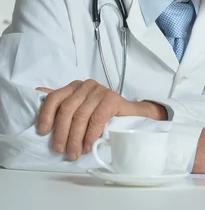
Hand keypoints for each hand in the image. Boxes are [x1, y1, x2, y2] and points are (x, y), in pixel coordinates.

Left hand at [36, 80, 166, 160]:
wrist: (133, 116)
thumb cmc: (103, 115)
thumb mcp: (79, 109)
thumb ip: (61, 104)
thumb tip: (36, 95)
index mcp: (74, 87)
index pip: (54, 98)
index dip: (46, 115)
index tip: (43, 133)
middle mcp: (86, 85)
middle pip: (67, 109)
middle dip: (62, 133)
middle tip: (61, 151)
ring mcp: (100, 90)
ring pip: (81, 116)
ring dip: (76, 138)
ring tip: (75, 153)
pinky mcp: (112, 98)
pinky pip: (97, 118)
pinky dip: (90, 135)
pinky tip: (88, 145)